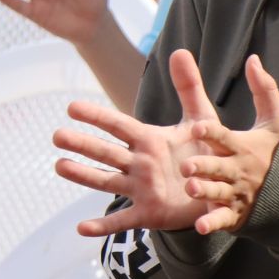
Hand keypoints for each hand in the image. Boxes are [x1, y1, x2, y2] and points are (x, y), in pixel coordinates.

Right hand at [55, 49, 221, 236]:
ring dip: (83, 175)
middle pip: (105, 152)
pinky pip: (122, 221)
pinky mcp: (148, 214)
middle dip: (82, 143)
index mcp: (149, 140)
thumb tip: (178, 50)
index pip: (118, 125)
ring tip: (59, 166)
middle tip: (57, 135)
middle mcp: (139, 163)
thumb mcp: (202, 117)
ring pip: (106, 181)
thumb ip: (189, 86)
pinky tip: (81, 228)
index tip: (72, 107)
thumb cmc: (207, 152)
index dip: (97, 116)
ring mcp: (140, 189)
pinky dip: (102, 226)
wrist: (221, 189)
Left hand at [178, 55, 278, 233]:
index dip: (212, 133)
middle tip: (186, 165)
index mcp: (241, 147)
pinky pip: (223, 220)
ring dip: (204, 192)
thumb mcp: (275, 122)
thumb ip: (265, 90)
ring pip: (218, 193)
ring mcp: (236, 194)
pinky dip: (213, 224)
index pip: (225, 137)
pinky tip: (200, 227)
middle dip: (204, 166)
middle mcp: (237, 170)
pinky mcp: (234, 215)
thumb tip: (254, 59)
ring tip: (190, 188)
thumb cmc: (276, 154)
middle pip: (218, 168)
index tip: (198, 127)